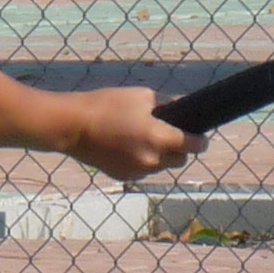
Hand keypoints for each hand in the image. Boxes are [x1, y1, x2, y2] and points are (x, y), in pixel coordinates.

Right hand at [69, 87, 192, 181]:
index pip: (194, 146)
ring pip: (161, 166)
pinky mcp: (124, 177)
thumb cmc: (107, 105)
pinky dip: (142, 161)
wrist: (73, 126)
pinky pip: (143, 171)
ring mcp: (137, 171)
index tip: (200, 136)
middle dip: (179, 149)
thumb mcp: (141, 96)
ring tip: (142, 138)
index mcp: (160, 138)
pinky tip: (127, 147)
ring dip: (160, 156)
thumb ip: (167, 103)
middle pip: (180, 160)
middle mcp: (153, 160)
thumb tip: (181, 107)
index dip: (200, 140)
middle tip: (166, 133)